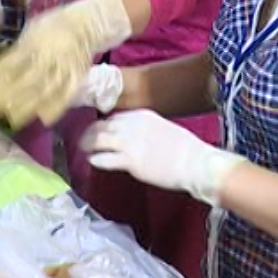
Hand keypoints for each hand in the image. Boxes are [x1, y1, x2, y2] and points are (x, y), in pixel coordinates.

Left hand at [0, 0, 131, 128]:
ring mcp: (65, 66)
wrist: (87, 23)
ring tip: (12, 119)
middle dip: (11, 96)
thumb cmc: (53, 26)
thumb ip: (18, 49)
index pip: (13, 61)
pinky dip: (57, 108)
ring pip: (46, 90)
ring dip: (29, 106)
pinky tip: (44, 119)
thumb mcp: (32, 30)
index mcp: (34, 41)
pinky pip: (68, 94)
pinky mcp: (78, 76)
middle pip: (28, 79)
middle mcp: (49, 54)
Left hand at [81, 110, 246, 207]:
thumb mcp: (162, 129)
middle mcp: (131, 125)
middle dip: (90, 133)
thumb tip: (134, 138)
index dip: (104, 125)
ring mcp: (129, 142)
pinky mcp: (129, 160)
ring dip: (88, 144)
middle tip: (84, 140)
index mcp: (141, 115)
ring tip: (83, 149)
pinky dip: (96, 159)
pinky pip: (104, 158)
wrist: (194, 162)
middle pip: (101, 125)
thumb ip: (144, 130)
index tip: (99, 131)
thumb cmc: (185, 150)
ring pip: (97, 140)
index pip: (114, 117)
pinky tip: (93, 161)